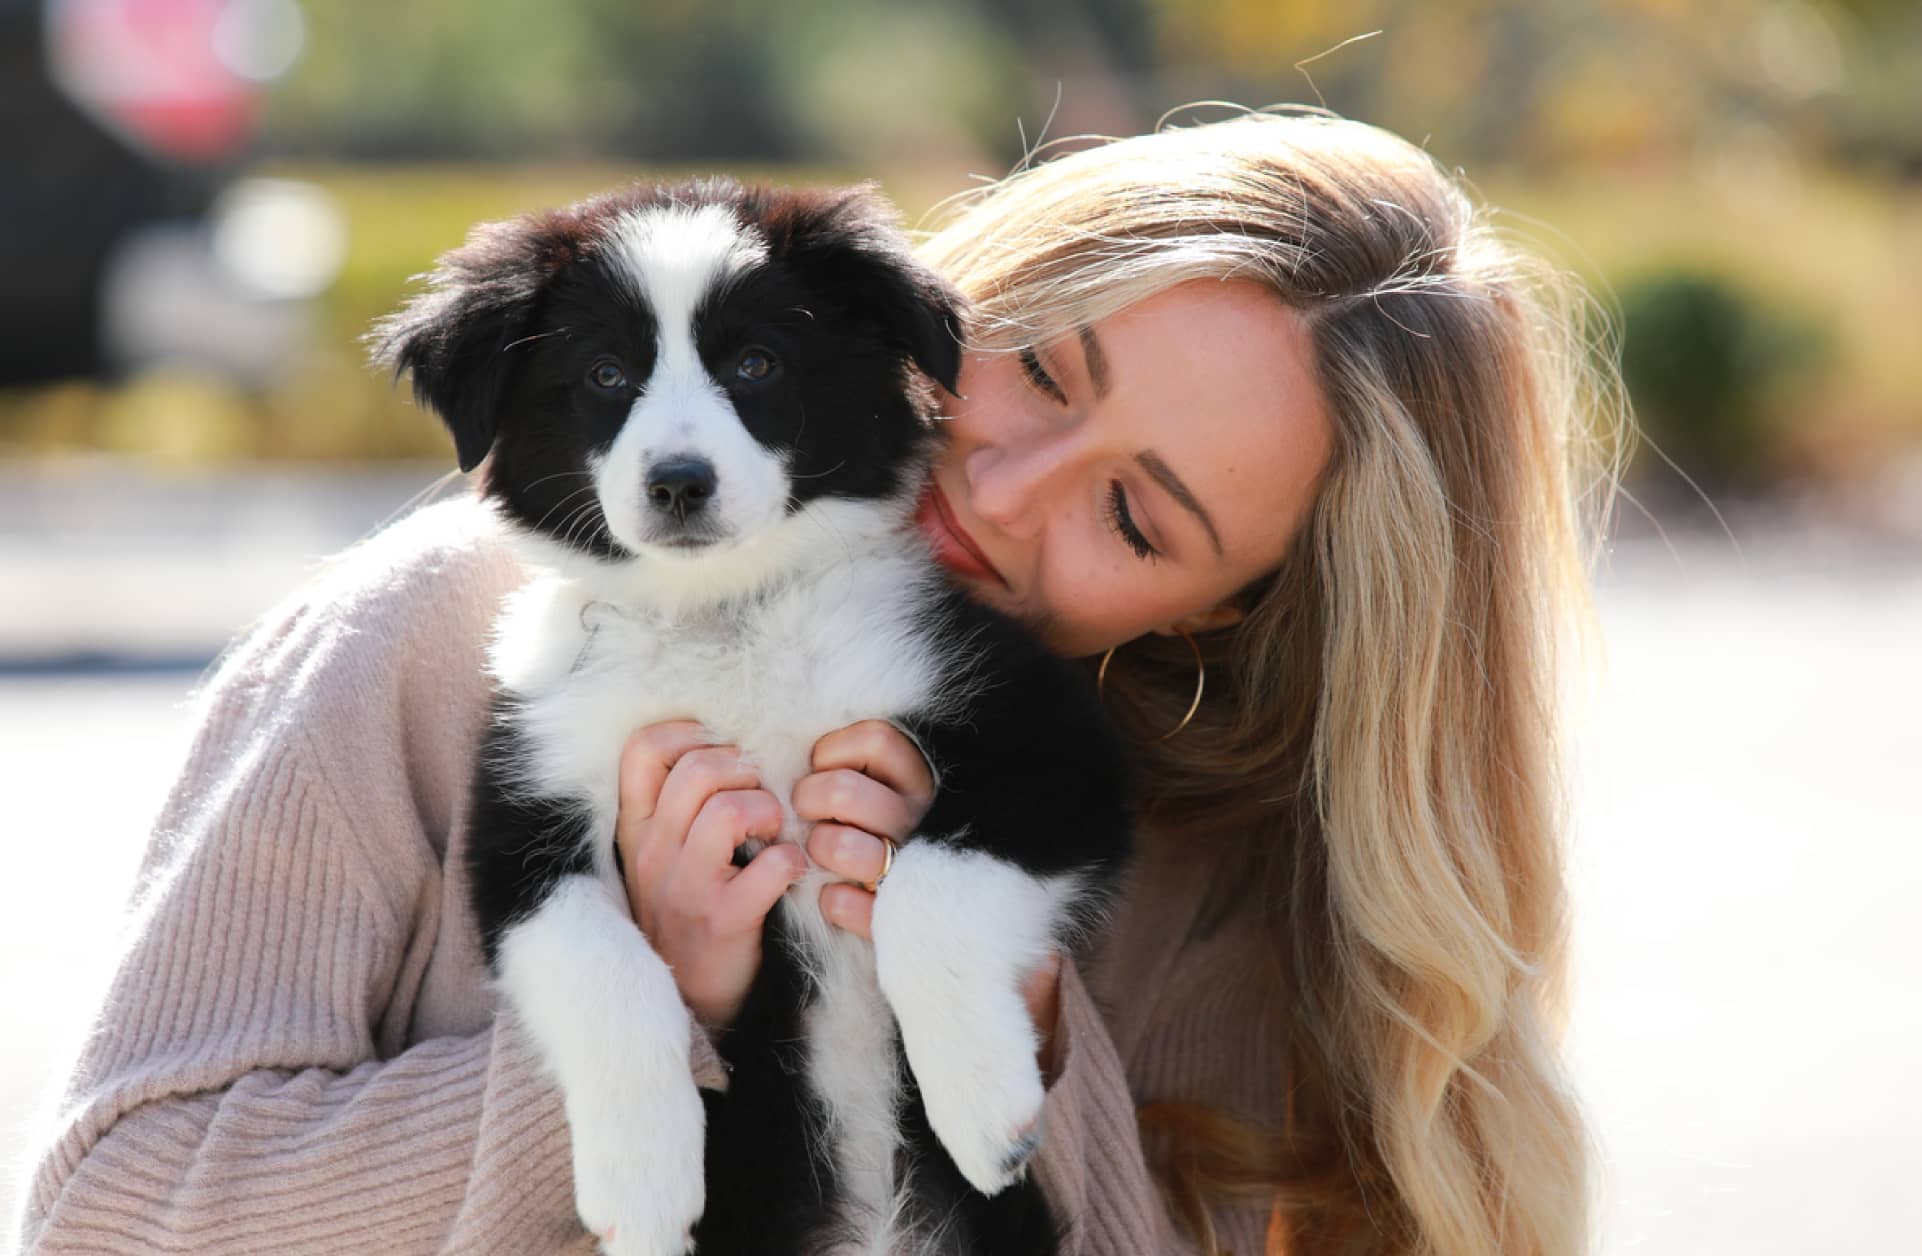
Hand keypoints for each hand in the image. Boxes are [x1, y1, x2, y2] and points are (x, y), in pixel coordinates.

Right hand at [615, 721, 807, 1031]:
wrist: (690, 1005)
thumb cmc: (685, 916)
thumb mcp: (659, 859)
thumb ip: (675, 806)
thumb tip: (723, 745)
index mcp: (635, 831)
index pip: (643, 748)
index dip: (691, 734)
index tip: (722, 753)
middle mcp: (653, 854)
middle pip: (697, 769)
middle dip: (744, 770)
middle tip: (760, 797)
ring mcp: (686, 889)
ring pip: (731, 809)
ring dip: (769, 810)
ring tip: (774, 831)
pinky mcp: (725, 921)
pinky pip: (771, 864)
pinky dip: (792, 859)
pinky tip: (790, 868)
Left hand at [797, 720, 1061, 1078]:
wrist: (971, 940)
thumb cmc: (913, 850)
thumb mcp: (906, 800)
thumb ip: (873, 773)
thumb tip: (813, 749)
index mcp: (929, 784)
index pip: (877, 739)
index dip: (835, 751)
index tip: (825, 767)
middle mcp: (926, 821)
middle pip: (843, 790)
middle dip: (810, 799)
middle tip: (811, 812)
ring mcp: (914, 872)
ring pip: (839, 843)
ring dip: (818, 849)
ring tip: (823, 854)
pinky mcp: (897, 923)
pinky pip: (841, 904)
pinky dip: (831, 901)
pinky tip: (838, 898)